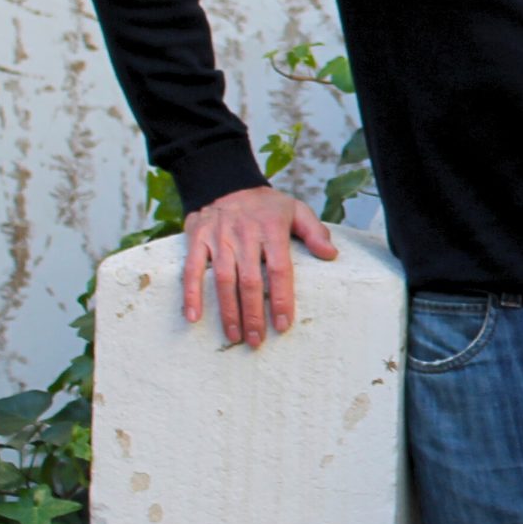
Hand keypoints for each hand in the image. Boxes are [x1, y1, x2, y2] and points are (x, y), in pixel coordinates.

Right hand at [180, 186, 337, 346]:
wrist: (226, 183)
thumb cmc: (266, 205)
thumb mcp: (296, 209)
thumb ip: (314, 232)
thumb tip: (331, 254)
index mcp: (272, 229)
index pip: (280, 270)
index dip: (282, 299)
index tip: (283, 324)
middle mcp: (245, 234)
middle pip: (250, 281)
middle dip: (254, 314)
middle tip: (256, 340)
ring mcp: (219, 237)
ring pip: (223, 279)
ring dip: (228, 311)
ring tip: (235, 335)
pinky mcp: (197, 238)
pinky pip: (192, 269)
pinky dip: (191, 293)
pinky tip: (194, 317)